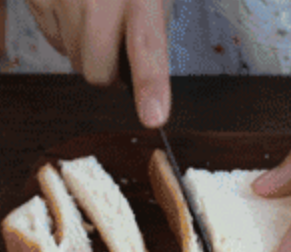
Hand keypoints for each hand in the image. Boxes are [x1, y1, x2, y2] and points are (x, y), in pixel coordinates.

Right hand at [26, 0, 172, 127]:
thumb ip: (151, 29)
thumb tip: (144, 79)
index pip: (146, 47)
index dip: (150, 86)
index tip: (154, 116)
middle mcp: (97, 0)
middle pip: (97, 72)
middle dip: (109, 75)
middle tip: (120, 53)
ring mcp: (62, 0)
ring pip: (73, 60)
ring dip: (87, 52)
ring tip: (98, 19)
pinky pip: (53, 40)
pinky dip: (66, 34)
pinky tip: (77, 11)